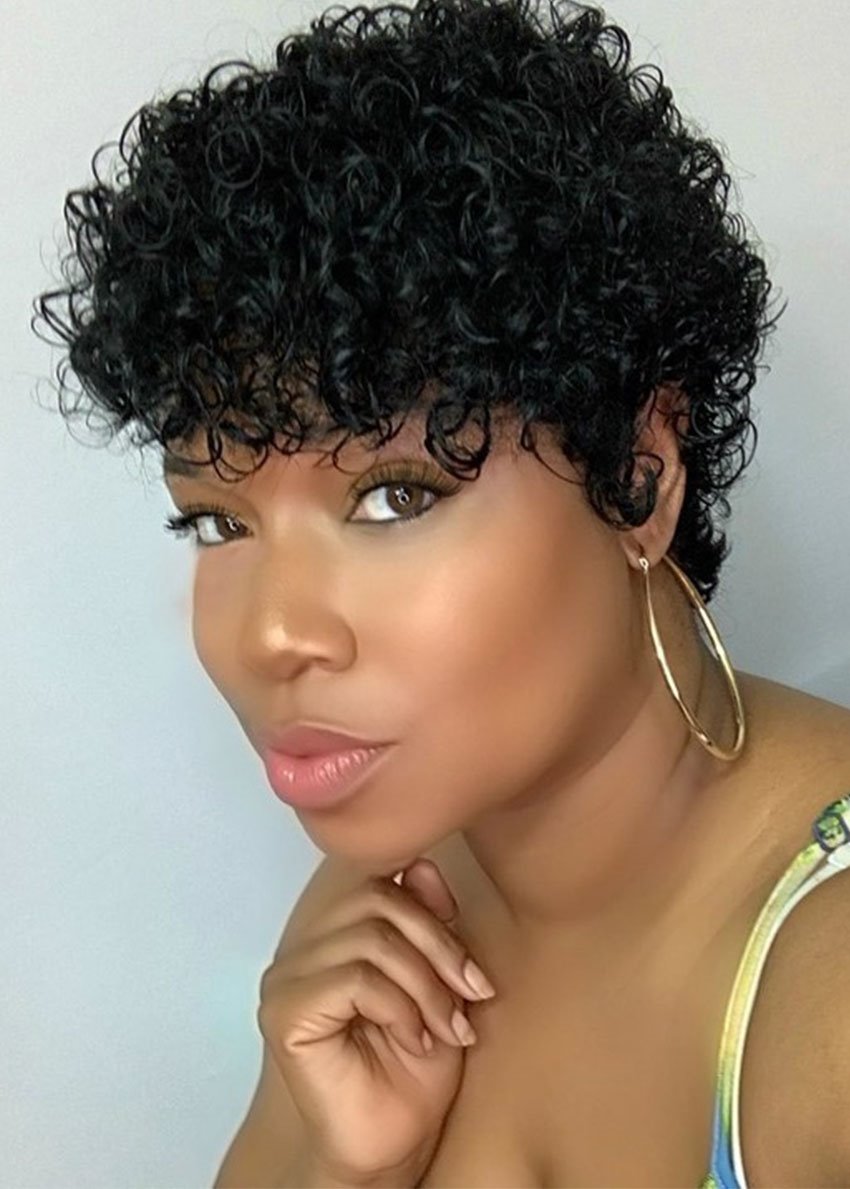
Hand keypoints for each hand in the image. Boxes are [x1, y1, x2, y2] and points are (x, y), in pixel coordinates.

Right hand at [257, 856, 495, 1185]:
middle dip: (438, 944)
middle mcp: (304, 950)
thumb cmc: (415, 1070)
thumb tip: (424, 866)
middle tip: (471, 993)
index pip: (380, 882)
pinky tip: (417, 1040)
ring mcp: (288, 979)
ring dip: (426, 984)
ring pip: (371, 938)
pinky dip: (401, 1007)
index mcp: (334, 936)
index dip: (430, 908)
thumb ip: (427, 924)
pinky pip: (355, 979)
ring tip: (448, 1026)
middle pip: (376, 898)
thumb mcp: (437, 982)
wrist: (395, 1147)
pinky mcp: (285, 1014)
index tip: (467, 962)